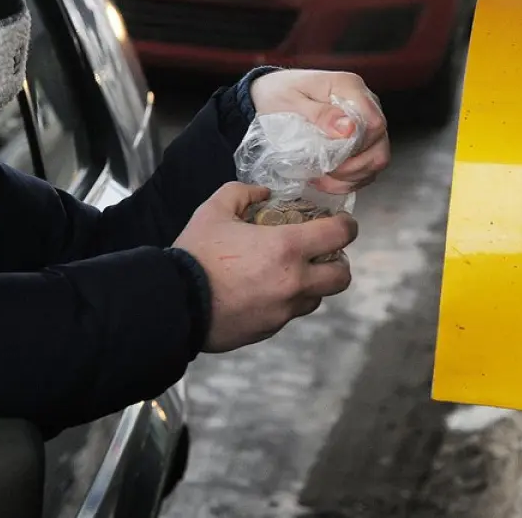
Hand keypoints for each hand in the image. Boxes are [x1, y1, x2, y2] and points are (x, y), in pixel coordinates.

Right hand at [173, 182, 357, 352]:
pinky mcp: (269, 329)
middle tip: (322, 254)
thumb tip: (262, 193)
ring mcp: (283, 310)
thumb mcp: (214, 210)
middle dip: (339, 263)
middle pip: (342, 276)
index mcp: (286, 248)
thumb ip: (242, 192)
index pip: (340, 235)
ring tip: (290, 273)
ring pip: (317, 298)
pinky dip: (285, 302)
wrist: (175, 303)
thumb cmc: (196, 255)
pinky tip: (263, 291)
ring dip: (312, 284)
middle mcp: (294, 282)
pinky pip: (289, 314)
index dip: (347, 226)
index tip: (341, 224)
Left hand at [249, 69, 389, 194]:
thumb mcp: (291, 100)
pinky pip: (367, 169)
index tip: (329, 156)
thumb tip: (348, 130)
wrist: (272, 94)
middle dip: (352, 167)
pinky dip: (347, 181)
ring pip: (376, 160)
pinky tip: (326, 179)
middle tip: (323, 170)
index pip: (374, 123)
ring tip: (322, 177)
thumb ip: (320, 114)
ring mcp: (365, 124)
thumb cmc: (279, 94)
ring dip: (350, 177)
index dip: (356, 147)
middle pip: (379, 145)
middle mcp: (365, 104)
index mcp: (350, 88)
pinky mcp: (361, 141)